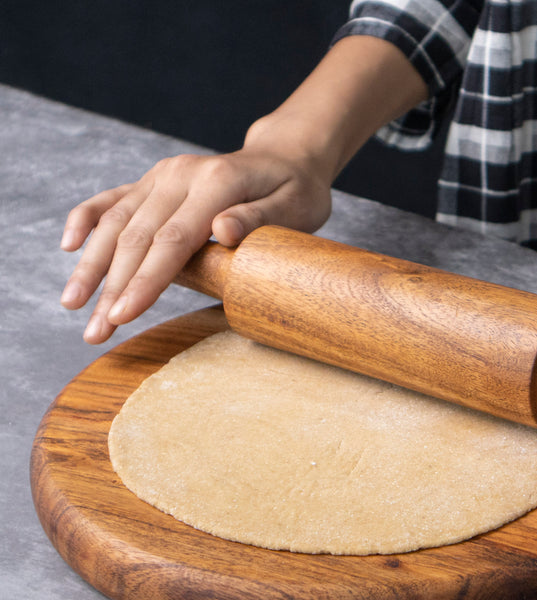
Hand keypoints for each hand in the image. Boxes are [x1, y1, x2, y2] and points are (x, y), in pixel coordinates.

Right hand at [60, 122, 332, 343]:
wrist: (286, 159)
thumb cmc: (296, 191)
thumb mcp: (295, 206)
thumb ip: (257, 218)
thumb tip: (222, 231)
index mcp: (216, 182)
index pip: (173, 240)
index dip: (146, 280)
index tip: (122, 315)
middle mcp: (181, 174)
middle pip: (137, 236)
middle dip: (112, 287)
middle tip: (94, 332)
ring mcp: (164, 175)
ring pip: (118, 222)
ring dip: (92, 265)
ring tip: (73, 305)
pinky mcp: (155, 181)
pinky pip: (114, 198)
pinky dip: (88, 219)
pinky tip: (69, 244)